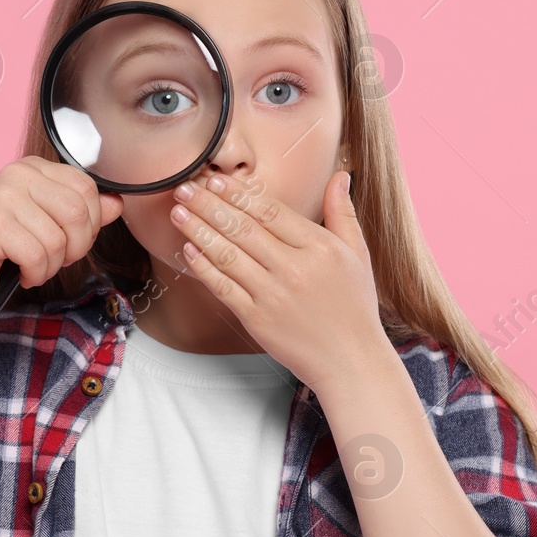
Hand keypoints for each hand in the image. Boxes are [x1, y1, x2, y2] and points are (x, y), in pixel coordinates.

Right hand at [0, 156, 123, 306]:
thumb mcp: (42, 223)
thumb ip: (80, 213)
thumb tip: (116, 204)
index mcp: (32, 168)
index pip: (87, 189)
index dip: (89, 224)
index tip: (69, 242)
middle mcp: (18, 174)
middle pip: (78, 213)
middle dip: (74, 247)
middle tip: (53, 259)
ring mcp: (3, 196)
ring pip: (59, 239)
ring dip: (51, 266)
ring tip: (31, 267)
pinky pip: (38, 255)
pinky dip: (34, 273)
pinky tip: (19, 272)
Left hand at [169, 169, 387, 395]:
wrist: (350, 361)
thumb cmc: (354, 306)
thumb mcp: (358, 254)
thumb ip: (343, 213)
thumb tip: (339, 175)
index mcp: (319, 247)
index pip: (270, 211)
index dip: (238, 194)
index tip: (215, 179)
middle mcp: (295, 269)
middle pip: (242, 228)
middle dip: (208, 205)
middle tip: (184, 187)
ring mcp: (273, 295)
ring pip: (227, 255)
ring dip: (198, 231)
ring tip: (178, 212)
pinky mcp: (257, 320)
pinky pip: (224, 287)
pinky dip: (204, 268)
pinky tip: (188, 251)